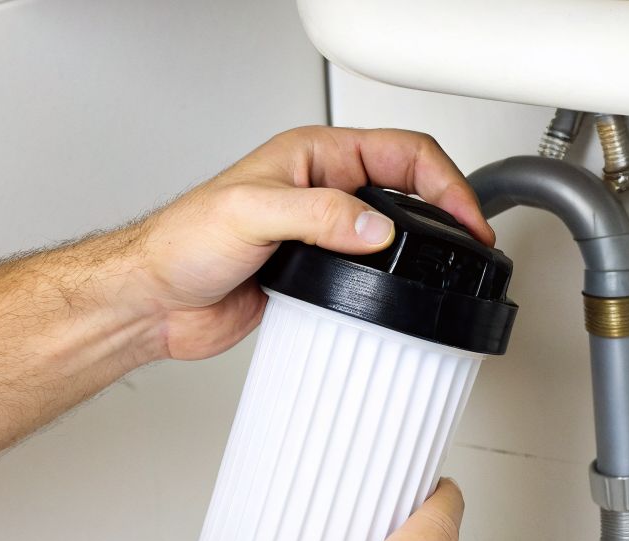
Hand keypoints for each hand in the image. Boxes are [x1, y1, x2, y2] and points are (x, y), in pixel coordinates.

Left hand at [120, 126, 493, 362]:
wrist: (156, 300)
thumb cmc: (183, 242)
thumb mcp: (252, 215)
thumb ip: (318, 216)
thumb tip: (375, 228)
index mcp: (313, 156)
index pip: (401, 153)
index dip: (443, 181)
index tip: (466, 217)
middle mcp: (321, 189)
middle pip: (406, 188)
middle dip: (446, 209)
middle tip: (472, 241)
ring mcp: (322, 232)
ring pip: (392, 232)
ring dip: (421, 247)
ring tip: (450, 266)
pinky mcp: (318, 274)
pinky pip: (370, 274)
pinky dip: (393, 283)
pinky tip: (402, 296)